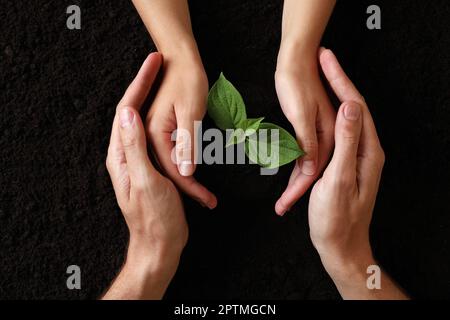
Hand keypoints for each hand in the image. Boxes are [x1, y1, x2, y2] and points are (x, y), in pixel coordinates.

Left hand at [104, 53, 187, 298]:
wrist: (161, 243)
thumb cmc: (155, 216)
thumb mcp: (145, 179)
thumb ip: (134, 147)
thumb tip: (127, 113)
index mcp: (121, 154)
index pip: (125, 110)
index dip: (139, 83)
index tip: (154, 61)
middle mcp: (126, 154)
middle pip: (132, 111)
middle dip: (145, 84)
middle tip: (160, 62)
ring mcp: (139, 160)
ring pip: (145, 122)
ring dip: (154, 99)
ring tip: (166, 79)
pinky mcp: (153, 168)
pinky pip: (157, 137)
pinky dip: (163, 119)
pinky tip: (173, 111)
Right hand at [146, 53, 217, 208]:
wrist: (180, 58)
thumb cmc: (188, 81)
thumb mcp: (191, 112)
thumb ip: (186, 143)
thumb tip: (186, 172)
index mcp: (153, 134)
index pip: (173, 170)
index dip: (191, 187)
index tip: (207, 201)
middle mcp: (148, 136)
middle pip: (169, 171)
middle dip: (190, 189)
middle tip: (209, 203)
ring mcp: (153, 133)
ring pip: (170, 165)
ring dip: (188, 180)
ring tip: (205, 197)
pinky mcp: (160, 130)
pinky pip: (171, 155)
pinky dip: (185, 166)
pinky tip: (195, 176)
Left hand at [275, 45, 334, 215]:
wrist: (296, 57)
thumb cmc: (295, 82)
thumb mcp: (300, 114)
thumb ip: (307, 142)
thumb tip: (310, 170)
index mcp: (328, 134)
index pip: (313, 170)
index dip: (298, 189)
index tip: (285, 205)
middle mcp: (328, 136)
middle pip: (312, 171)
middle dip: (296, 191)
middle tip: (281, 208)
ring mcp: (322, 131)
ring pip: (309, 164)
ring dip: (295, 182)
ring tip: (282, 202)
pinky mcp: (313, 127)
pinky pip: (305, 153)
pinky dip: (297, 166)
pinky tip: (291, 176)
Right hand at [309, 48, 383, 276]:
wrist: (340, 246)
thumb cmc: (337, 218)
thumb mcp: (339, 179)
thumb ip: (346, 142)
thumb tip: (349, 105)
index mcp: (368, 151)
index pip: (356, 106)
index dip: (341, 79)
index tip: (326, 59)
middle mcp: (366, 150)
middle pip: (353, 107)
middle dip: (339, 80)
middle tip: (323, 58)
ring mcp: (357, 157)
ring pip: (346, 117)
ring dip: (335, 94)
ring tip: (321, 74)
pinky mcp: (346, 164)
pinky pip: (339, 131)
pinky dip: (329, 114)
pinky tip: (320, 108)